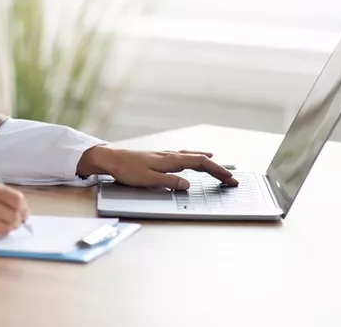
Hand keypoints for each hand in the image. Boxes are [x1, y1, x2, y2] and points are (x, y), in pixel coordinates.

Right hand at [0, 180, 29, 237]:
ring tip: (0, 226)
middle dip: (18, 222)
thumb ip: (1, 196)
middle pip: (14, 216)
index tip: (24, 214)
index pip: (17, 200)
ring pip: (5, 229)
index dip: (25, 209)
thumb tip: (23, 211)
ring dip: (7, 230)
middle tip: (14, 222)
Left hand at [76, 145, 237, 189]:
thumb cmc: (127, 169)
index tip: (230, 179)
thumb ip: (169, 182)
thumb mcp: (148, 179)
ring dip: (206, 162)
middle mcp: (170, 154)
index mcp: (170, 160)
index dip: (216, 171)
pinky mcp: (159, 157)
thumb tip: (188, 185)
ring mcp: (165, 155)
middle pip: (199, 159)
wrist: (110, 159)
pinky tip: (193, 157)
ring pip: (191, 156)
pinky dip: (194, 157)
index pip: (200, 164)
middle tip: (230, 178)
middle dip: (216, 168)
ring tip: (218, 165)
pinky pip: (183, 156)